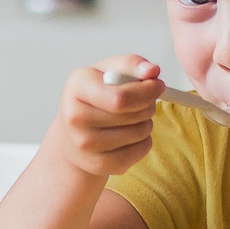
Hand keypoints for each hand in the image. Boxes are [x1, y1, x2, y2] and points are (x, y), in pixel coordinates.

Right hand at [48, 55, 165, 178]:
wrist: (72, 133)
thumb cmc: (94, 96)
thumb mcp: (107, 71)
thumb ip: (131, 64)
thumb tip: (153, 71)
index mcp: (77, 86)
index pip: (121, 97)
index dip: (147, 92)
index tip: (158, 86)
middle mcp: (74, 116)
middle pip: (133, 115)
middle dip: (149, 106)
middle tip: (146, 102)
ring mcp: (84, 144)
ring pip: (138, 133)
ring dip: (147, 123)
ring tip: (135, 118)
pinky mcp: (97, 164)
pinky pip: (138, 152)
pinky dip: (145, 142)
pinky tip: (133, 136)